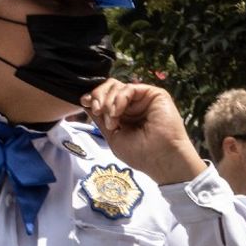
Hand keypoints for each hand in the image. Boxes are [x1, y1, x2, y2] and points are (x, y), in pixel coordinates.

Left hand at [80, 80, 205, 184]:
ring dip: (108, 101)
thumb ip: (100, 119)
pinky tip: (117, 113)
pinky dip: (119, 99)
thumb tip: (85, 101)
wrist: (162, 159)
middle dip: (98, 96)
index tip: (84, 101)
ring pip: (117, 85)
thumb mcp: (113, 137)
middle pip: (109, 87)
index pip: (105, 97)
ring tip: (112, 120)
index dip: (93, 96)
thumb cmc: (141, 154)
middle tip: (98, 111)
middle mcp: (134, 105)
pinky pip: (130, 88)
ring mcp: (144, 99)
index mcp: (124, 115)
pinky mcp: (155, 95)